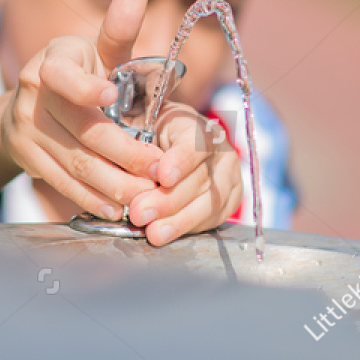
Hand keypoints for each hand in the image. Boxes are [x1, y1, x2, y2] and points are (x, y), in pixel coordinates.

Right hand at [0, 0, 162, 218]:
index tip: (112, 94)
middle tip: (160, 170)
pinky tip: (117, 209)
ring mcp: (27, 129)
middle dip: (126, 154)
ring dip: (114, 184)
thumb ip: (119, 31)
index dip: (84, 85)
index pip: (63, 74)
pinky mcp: (26, 158)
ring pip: (75, 162)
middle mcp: (33, 94)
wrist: (24, 109)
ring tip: (148, 196)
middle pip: (83, 130)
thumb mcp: (96, 52)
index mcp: (52, 60)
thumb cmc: (79, 75)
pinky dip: (91, 199)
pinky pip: (62, 182)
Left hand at [127, 104, 243, 245]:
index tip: (163, 177)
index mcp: (195, 126)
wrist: (170, 147)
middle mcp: (219, 149)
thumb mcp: (139, 130)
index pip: (196, 141)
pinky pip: (213, 217)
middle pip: (201, 178)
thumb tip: (129, 171)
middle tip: (140, 213)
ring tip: (154, 233)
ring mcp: (229, 175)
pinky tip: (167, 233)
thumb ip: (136, 146)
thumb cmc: (151, 138)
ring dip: (179, 220)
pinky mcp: (230, 199)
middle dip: (168, 200)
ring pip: (210, 202)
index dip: (181, 160)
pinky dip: (188, 227)